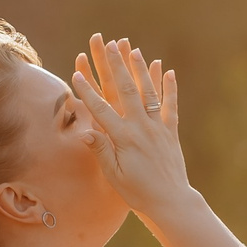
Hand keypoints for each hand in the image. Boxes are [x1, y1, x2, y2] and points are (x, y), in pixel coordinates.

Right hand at [72, 36, 192, 219]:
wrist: (169, 201)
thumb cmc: (137, 192)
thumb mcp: (114, 175)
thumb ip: (101, 151)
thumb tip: (86, 131)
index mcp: (123, 139)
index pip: (100, 110)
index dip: (87, 91)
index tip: (76, 73)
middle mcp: (141, 128)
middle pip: (125, 90)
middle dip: (115, 66)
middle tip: (107, 45)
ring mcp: (158, 128)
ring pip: (148, 92)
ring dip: (140, 69)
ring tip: (133, 49)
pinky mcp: (170, 131)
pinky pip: (170, 105)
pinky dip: (169, 87)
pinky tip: (167, 70)